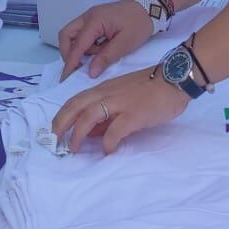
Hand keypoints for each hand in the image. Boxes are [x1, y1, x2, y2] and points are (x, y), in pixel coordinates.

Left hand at [50, 67, 190, 154]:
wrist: (174, 78)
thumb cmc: (151, 87)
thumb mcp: (124, 96)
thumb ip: (108, 112)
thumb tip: (93, 132)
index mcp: (104, 89)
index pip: (76, 100)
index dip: (63, 115)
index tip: (56, 130)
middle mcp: (107, 93)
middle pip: (76, 106)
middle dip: (61, 123)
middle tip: (54, 139)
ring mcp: (120, 103)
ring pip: (89, 116)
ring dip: (78, 134)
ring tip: (73, 148)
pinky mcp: (134, 114)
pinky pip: (114, 130)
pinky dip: (107, 142)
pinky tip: (107, 151)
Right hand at [57, 0, 156, 78]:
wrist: (150, 8)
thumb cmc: (139, 24)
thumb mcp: (125, 44)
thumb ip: (106, 58)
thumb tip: (90, 72)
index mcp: (95, 20)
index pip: (77, 44)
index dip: (70, 62)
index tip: (66, 77)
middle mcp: (88, 16)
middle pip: (66, 35)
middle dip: (69, 52)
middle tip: (79, 66)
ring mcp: (91, 16)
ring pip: (73, 34)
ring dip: (80, 48)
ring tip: (100, 54)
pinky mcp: (95, 19)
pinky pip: (82, 33)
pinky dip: (86, 44)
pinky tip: (101, 48)